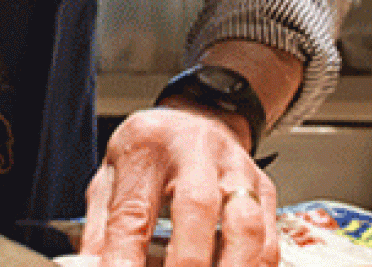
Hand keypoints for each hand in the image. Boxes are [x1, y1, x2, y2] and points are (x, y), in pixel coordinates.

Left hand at [80, 103, 278, 266]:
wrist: (195, 119)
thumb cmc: (149, 156)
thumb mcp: (110, 180)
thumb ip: (101, 231)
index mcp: (147, 147)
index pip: (133, 209)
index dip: (125, 256)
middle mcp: (197, 151)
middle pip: (196, 205)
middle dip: (186, 261)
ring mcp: (237, 169)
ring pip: (245, 224)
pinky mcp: (264, 189)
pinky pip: (269, 238)